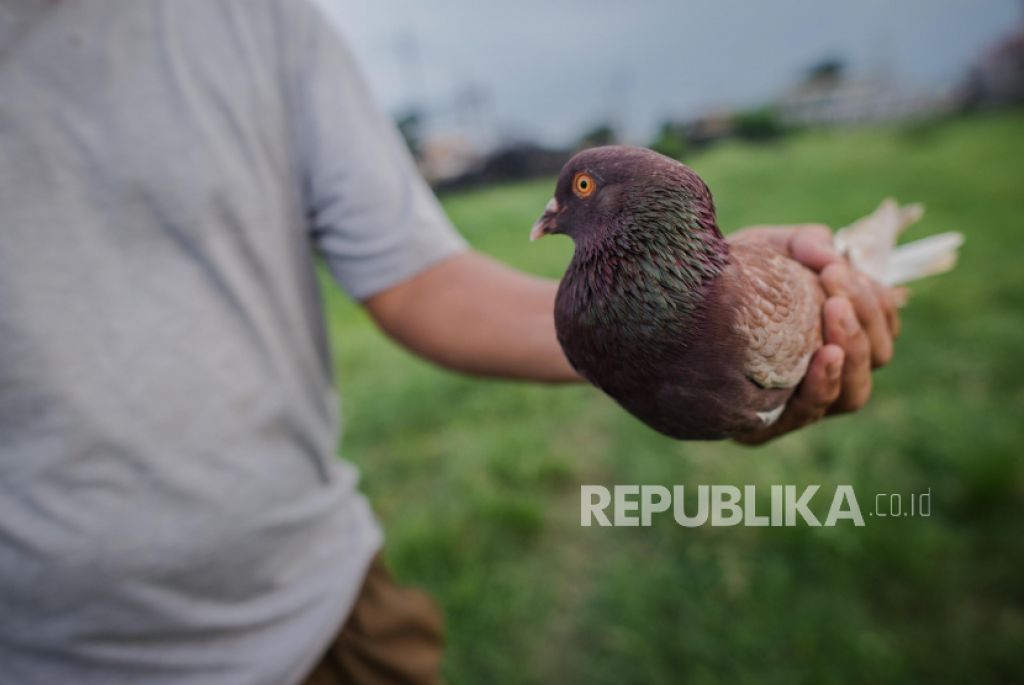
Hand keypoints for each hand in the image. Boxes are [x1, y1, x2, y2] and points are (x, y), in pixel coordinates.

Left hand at [729, 224, 900, 444]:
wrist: (665, 309)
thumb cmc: (727, 282)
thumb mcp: (766, 250)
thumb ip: (804, 243)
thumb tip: (832, 251)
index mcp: (834, 336)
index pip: (881, 328)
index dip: (876, 302)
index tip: (840, 268)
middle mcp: (822, 375)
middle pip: (876, 358)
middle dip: (865, 317)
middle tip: (835, 282)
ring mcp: (796, 405)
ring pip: (855, 392)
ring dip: (854, 348)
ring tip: (835, 310)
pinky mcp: (764, 427)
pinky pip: (809, 413)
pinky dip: (826, 383)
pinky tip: (826, 355)